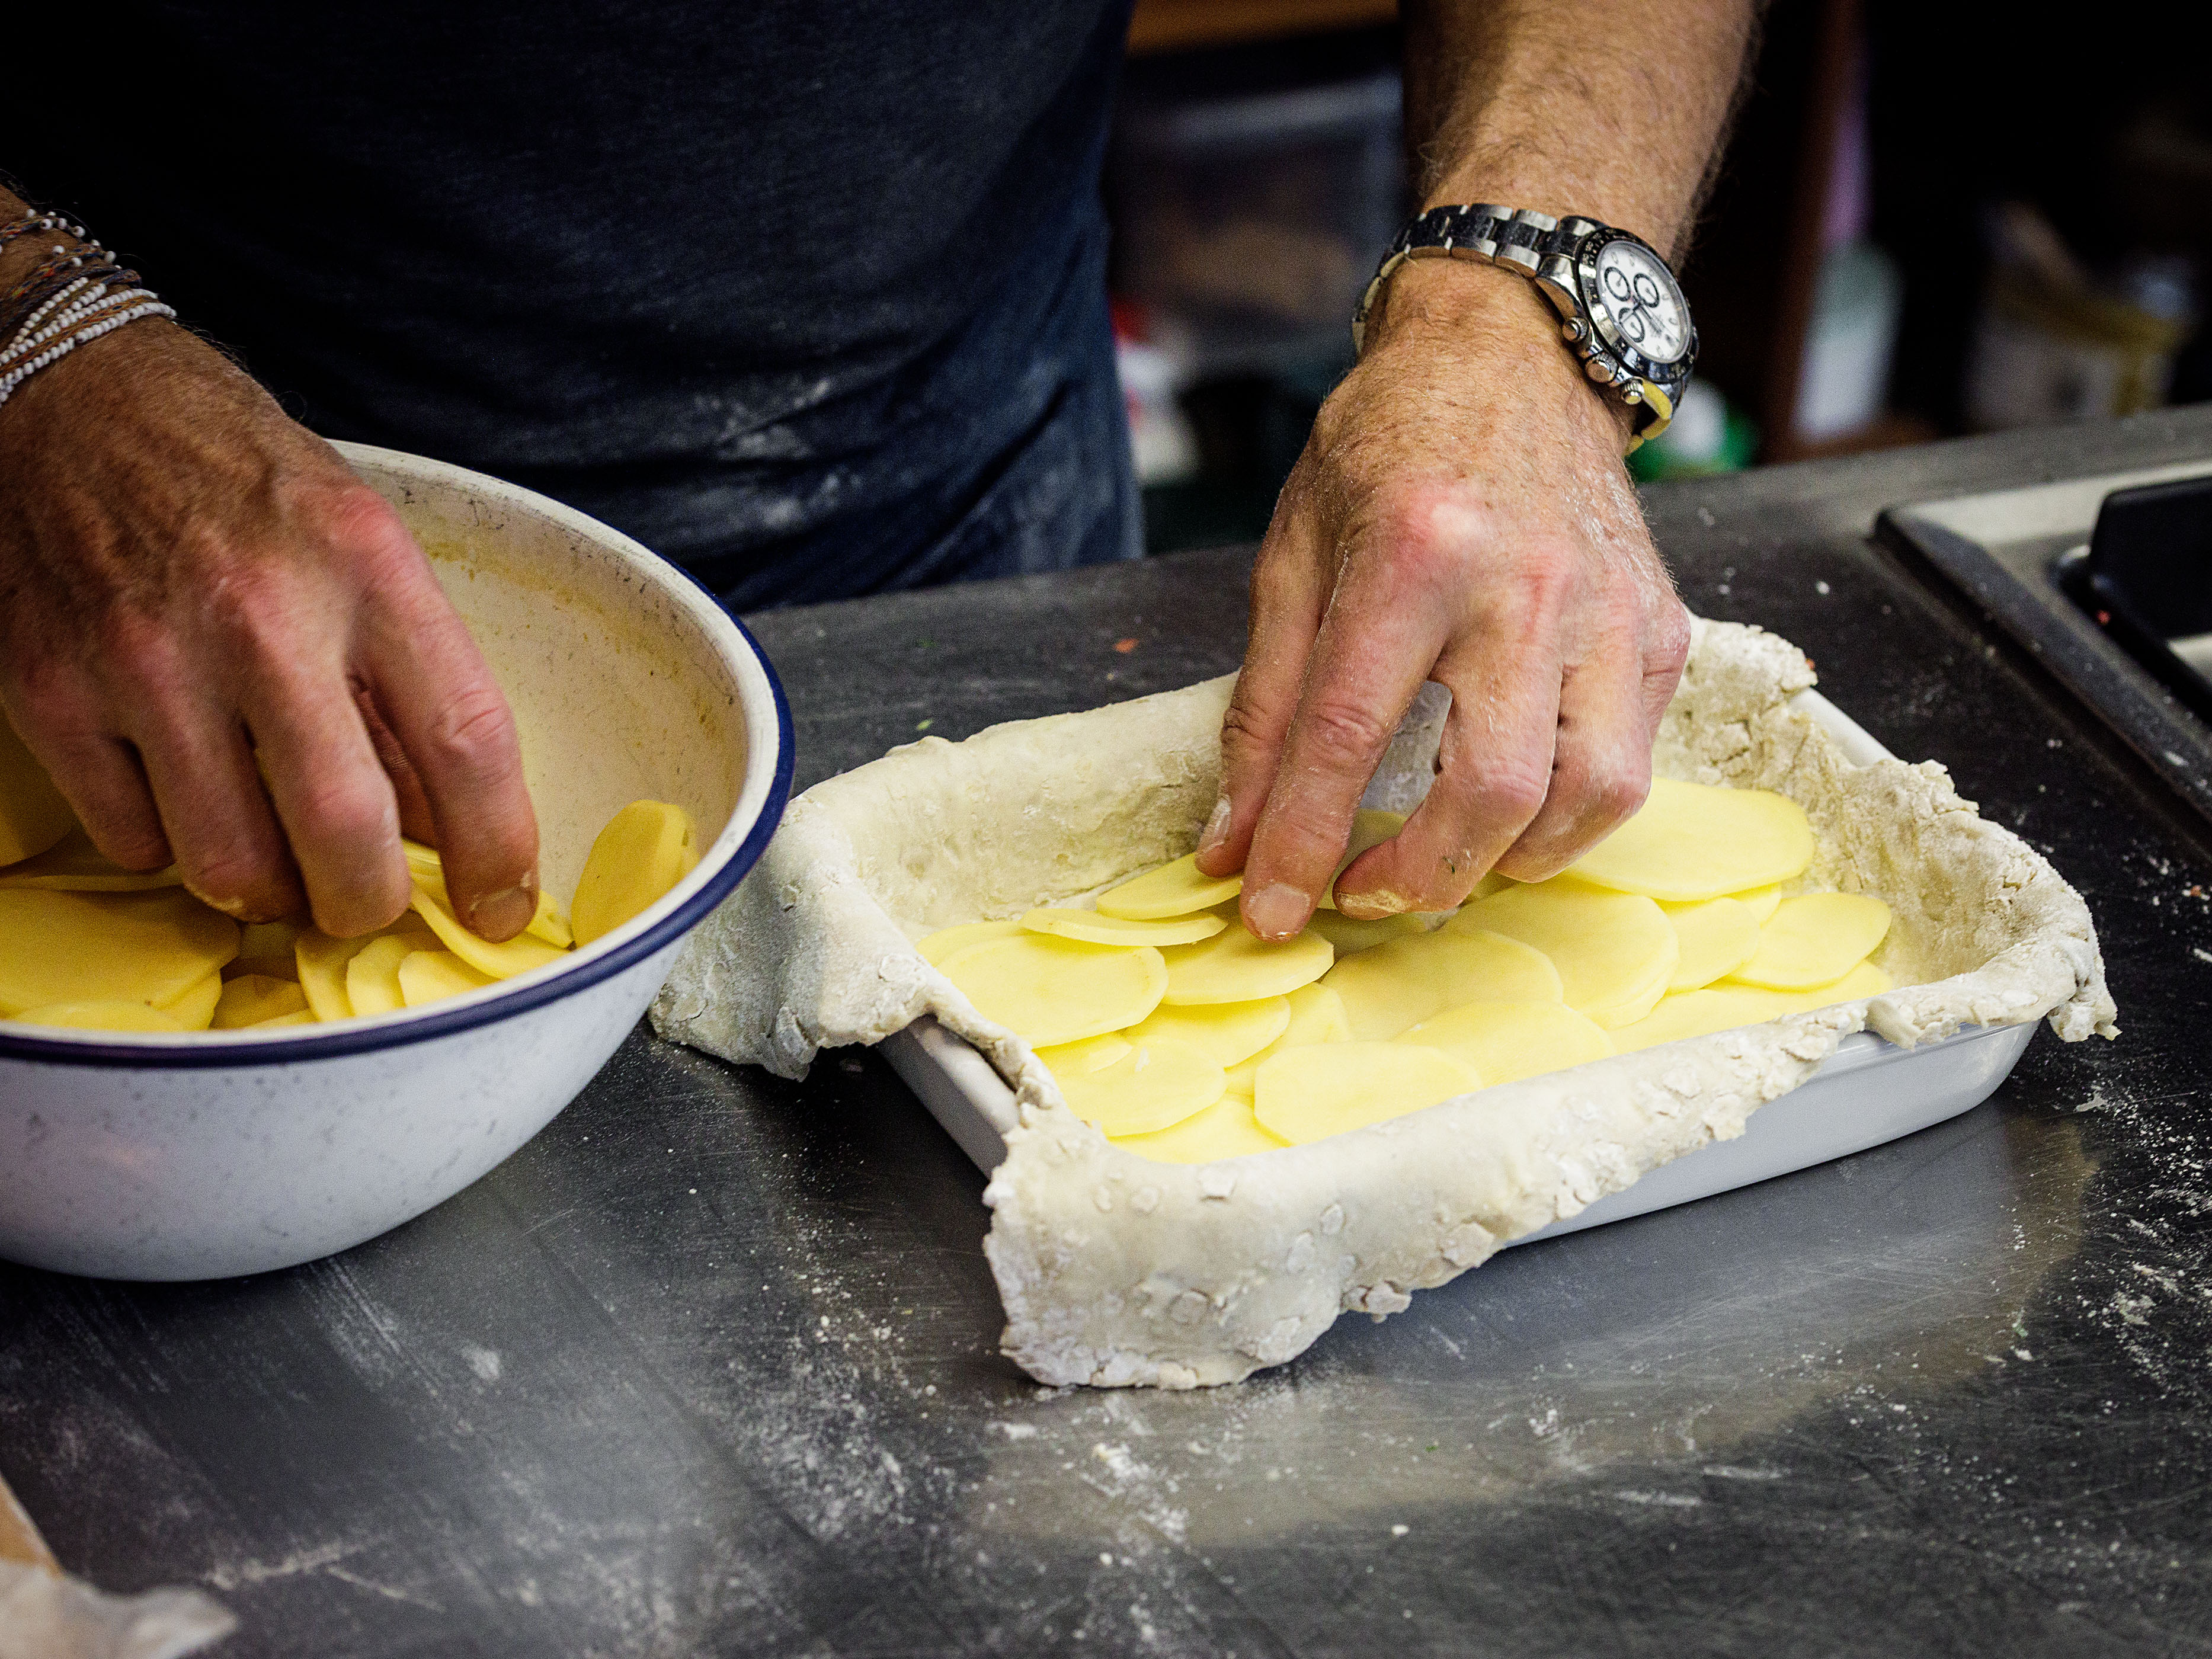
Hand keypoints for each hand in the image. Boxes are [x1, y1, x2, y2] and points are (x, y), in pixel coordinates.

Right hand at [0, 320, 539, 938]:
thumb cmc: (240, 484)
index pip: (466, 740)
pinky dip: (170, 846)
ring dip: (268, 890)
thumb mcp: (362, 549)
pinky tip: (185, 793)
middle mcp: (259, 613)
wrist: (73, 400)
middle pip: (343, 828)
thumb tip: (446, 829)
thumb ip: (408, 686)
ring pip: (230, 862)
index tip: (501, 906)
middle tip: (370, 904)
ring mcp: (146, 657)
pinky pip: (134, 841)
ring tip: (277, 855)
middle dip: (369, 902)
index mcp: (365, 565)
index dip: (496, 849)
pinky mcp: (51, 692)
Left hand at [1194, 260, 1689, 937]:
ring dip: (1512, 860)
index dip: (1301, 843)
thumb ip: (1262, 708)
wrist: (1511, 355)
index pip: (1349, 737)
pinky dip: (1572, 810)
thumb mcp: (1293, 557)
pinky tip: (1515, 799)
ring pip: (1591, 795)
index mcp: (1414, 555)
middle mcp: (1527, 586)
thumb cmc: (1388, 449)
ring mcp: (1611, 609)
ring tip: (1447, 857)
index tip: (1267, 914)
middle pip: (1494, 791)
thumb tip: (1231, 842)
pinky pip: (1633, 758)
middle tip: (1365, 891)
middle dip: (1422, 875)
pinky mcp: (1662, 626)